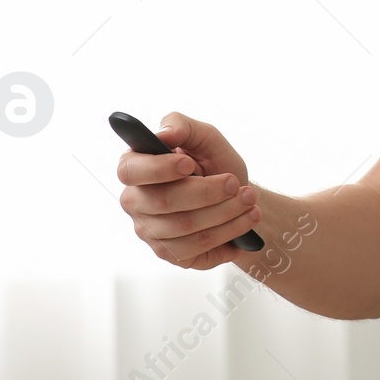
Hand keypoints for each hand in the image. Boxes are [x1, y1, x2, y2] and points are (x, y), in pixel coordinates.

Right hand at [116, 111, 262, 270]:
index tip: (190, 164)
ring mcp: (149, 231)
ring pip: (184, 227)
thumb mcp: (205, 137)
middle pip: (163, 202)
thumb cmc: (214, 163)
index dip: (159, 168)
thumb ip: (183, 125)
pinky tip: (247, 219)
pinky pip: (197, 248)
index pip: (130, 170)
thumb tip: (164, 133)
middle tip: (236, 184)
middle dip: (207, 192)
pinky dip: (229, 232)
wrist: (238, 195)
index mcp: (136, 167)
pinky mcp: (169, 253)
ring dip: (225, 213)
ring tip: (249, 200)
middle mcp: (135, 201)